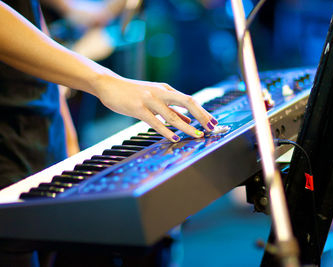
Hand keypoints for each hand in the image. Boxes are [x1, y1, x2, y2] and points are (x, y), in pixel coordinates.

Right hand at [94, 73, 217, 141]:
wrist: (108, 85)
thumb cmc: (132, 93)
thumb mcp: (155, 98)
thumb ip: (171, 109)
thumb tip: (188, 120)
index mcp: (167, 90)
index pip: (190, 100)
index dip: (203, 112)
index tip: (213, 123)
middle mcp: (161, 93)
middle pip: (187, 102)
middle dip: (202, 115)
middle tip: (211, 128)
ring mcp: (149, 100)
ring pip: (172, 114)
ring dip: (186, 126)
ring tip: (197, 135)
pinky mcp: (138, 108)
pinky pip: (155, 121)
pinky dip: (166, 130)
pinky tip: (175, 137)